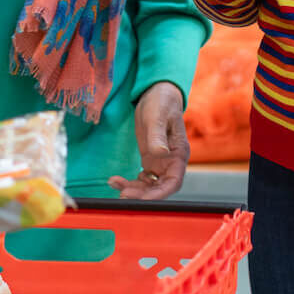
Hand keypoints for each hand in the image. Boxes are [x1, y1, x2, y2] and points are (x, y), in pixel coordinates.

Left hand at [110, 82, 187, 199]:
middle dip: (142, 194)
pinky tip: (115, 180)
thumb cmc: (161, 102)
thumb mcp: (157, 117)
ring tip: (114, 184)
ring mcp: (160, 163)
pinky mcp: (149, 160)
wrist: (155, 94)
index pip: (174, 181)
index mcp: (179, 154)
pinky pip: (141, 179)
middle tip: (123, 194)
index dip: (160, 194)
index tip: (144, 199)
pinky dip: (129, 182)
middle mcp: (171, 162)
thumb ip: (158, 136)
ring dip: (133, 189)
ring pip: (149, 186)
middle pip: (160, 187)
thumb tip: (160, 153)